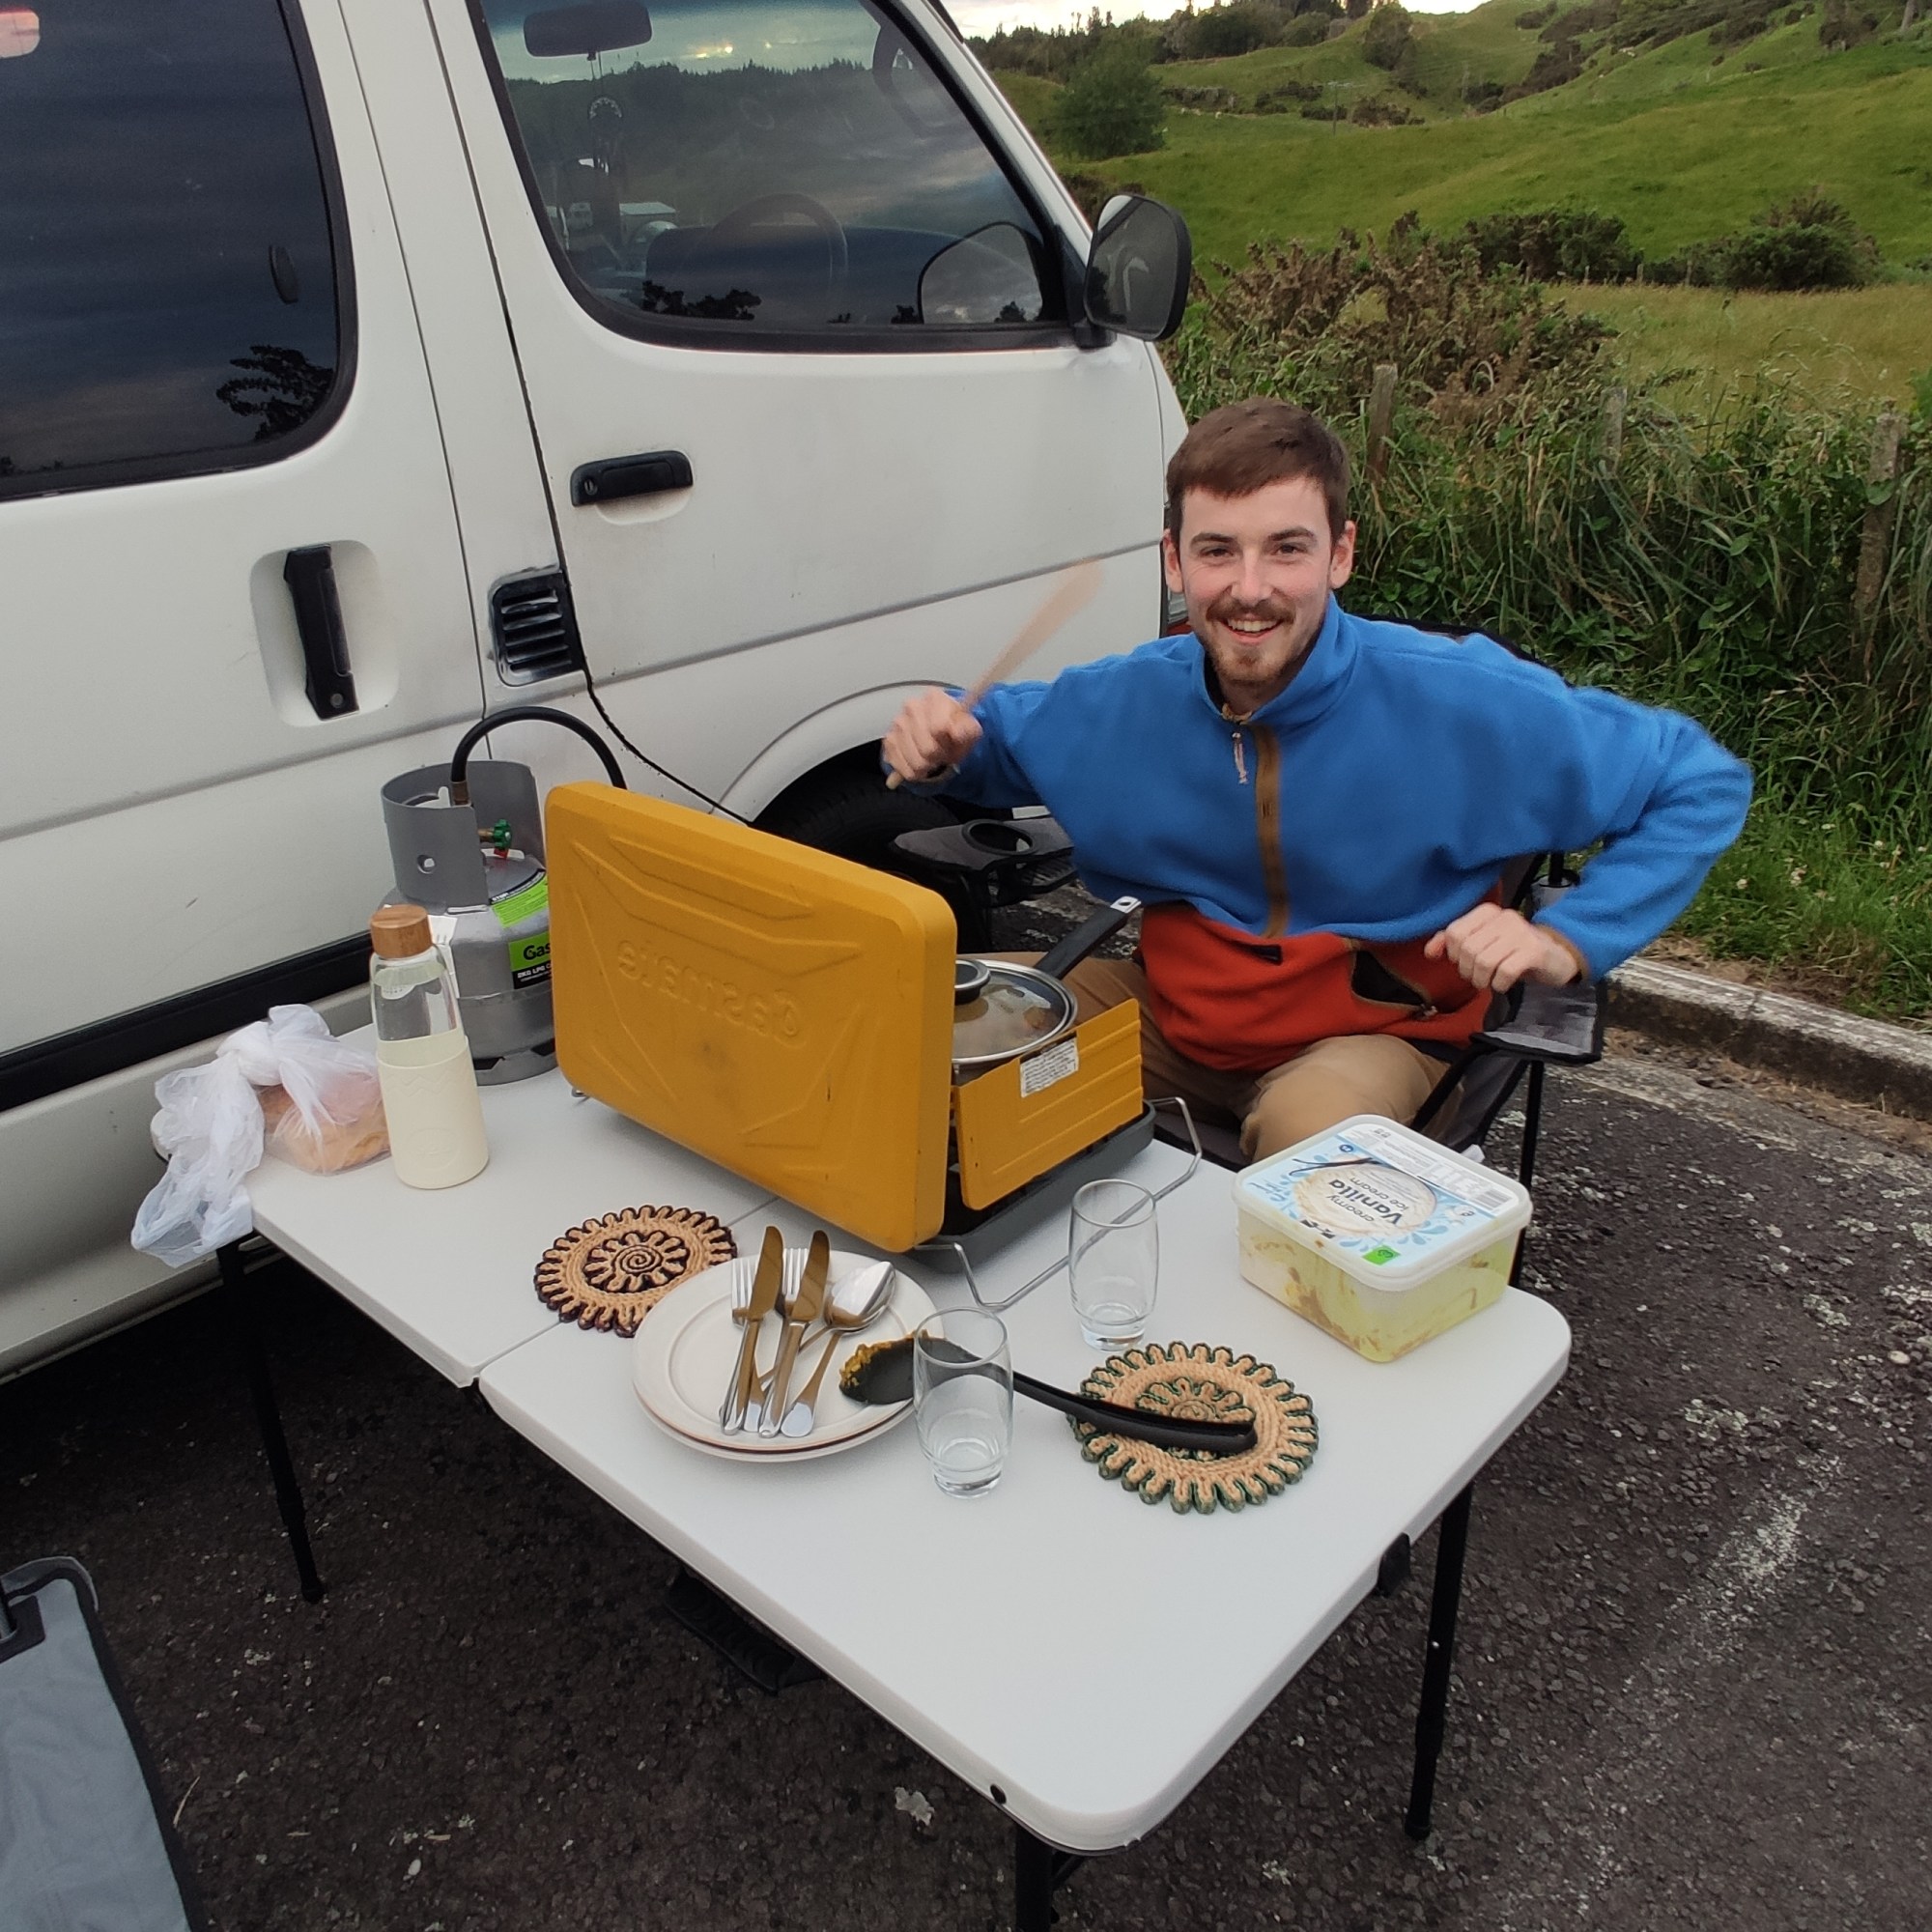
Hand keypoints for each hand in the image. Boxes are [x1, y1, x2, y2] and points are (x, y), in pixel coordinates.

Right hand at [882, 688, 982, 785]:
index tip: (951, 741)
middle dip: (939, 757)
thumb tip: (958, 732)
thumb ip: (968, 730)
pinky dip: (914, 771)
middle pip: (927, 749)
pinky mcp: (888, 740)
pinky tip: (919, 761)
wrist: (940, 735)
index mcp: (934, 698)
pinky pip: (902, 768)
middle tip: (943, 752)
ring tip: (932, 757)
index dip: (948, 742)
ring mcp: (898, 723)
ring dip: (927, 766)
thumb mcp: (970, 730)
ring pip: (916, 762)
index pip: (938, 728)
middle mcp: (912, 706)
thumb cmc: (954, 731)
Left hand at [1424, 904, 1582, 993]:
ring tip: (1488, 981)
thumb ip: (1454, 942)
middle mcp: (1504, 918)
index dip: (1453, 953)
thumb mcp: (1483, 942)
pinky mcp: (1534, 951)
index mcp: (1488, 912)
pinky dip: (1498, 984)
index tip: (1462, 961)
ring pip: (1484, 961)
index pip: (1454, 932)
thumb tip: (1429, 952)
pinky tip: (1503, 983)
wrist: (1556, 956)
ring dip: (1482, 979)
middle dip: (1467, 970)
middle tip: (1477, 976)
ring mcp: (1521, 933)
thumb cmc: (1513, 951)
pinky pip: (1504, 971)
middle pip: (1467, 949)